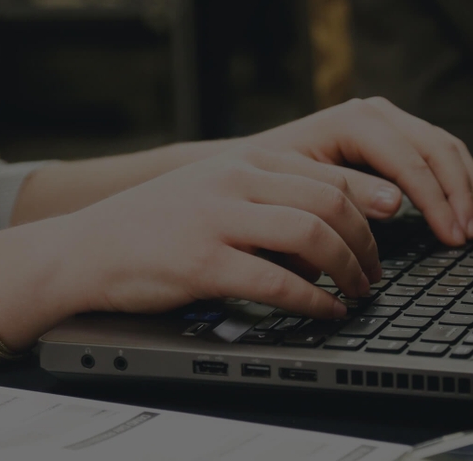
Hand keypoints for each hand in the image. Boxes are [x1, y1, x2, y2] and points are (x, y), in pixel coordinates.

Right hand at [52, 148, 384, 318]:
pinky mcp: (204, 262)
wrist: (86, 249)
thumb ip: (265, 198)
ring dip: (348, 269)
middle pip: (330, 203)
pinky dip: (314, 300)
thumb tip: (328, 230)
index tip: (386, 232)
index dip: (367, 207)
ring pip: (312, 235)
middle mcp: (235, 181)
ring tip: (358, 292)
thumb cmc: (153, 226)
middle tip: (376, 272)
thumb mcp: (213, 191)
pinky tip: (326, 311)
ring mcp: (218, 220)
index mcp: (243, 161)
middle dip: (366, 242)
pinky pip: (278, 281)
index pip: (326, 174)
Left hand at [246, 97, 472, 245]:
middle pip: (437, 149)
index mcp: (354, 121)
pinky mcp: (394, 135)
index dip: (436, 202)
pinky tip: (467, 208)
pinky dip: (458, 181)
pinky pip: (439, 153)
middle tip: (469, 235)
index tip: (451, 235)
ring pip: (446, 148)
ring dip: (466, 188)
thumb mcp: (302, 188)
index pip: (410, 161)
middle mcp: (376, 113)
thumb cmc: (269, 180)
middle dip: (458, 195)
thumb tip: (396, 203)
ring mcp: (388, 121)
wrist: (250, 166)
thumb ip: (348, 193)